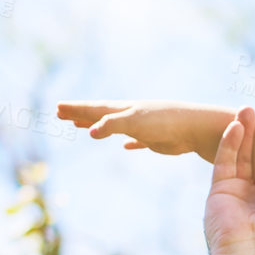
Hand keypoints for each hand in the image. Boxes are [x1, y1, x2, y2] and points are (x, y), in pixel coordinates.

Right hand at [55, 99, 212, 154]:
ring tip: (84, 127)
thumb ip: (112, 125)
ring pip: (115, 126)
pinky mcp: (156, 140)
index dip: (76, 109)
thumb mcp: (133, 122)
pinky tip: (126, 146)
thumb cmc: (164, 122)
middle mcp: (131, 115)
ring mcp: (143, 127)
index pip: (93, 108)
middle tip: (61, 114)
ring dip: (99, 126)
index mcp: (123, 109)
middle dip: (80, 115)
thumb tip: (92, 132)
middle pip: (100, 114)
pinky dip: (129, 142)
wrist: (196, 128)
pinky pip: (137, 141)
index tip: (57, 107)